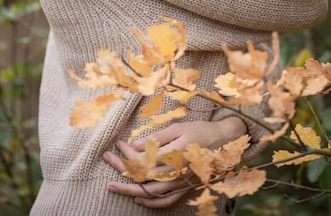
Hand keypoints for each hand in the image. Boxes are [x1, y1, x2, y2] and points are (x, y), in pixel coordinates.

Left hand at [103, 117, 246, 208]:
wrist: (224, 142)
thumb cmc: (201, 130)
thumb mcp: (178, 128)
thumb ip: (157, 139)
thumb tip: (135, 145)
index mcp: (174, 156)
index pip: (144, 160)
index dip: (128, 152)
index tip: (117, 143)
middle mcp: (176, 173)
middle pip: (143, 177)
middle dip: (122, 170)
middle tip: (106, 159)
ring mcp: (181, 183)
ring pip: (151, 192)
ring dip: (130, 188)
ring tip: (113, 185)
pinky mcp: (185, 187)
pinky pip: (166, 200)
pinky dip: (151, 202)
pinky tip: (138, 198)